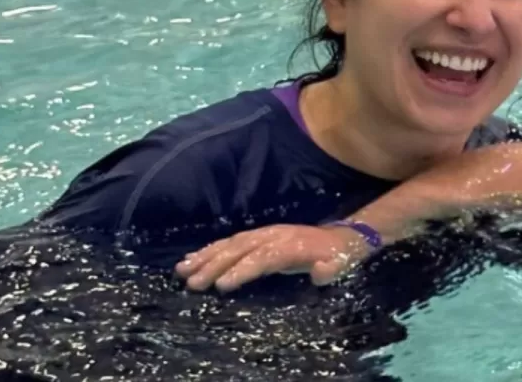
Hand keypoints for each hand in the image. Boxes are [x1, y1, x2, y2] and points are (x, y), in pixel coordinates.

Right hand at [174, 224, 374, 292]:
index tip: (222, 286)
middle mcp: (272, 237)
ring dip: (205, 256)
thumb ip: (329, 270)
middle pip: (239, 250)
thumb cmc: (337, 258)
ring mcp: (263, 235)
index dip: (242, 271)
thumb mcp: (339, 265)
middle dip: (214, 266)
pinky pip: (230, 242)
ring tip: (181, 270)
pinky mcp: (257, 237)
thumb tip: (319, 272)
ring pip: (230, 244)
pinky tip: (191, 259)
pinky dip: (210, 249)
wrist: (340, 238)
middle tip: (192, 283)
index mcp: (291, 246)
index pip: (262, 259)